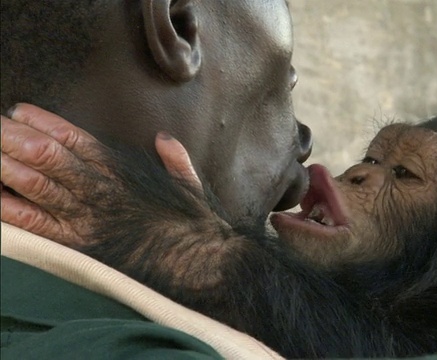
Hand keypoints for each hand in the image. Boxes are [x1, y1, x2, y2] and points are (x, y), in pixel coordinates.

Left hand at [1, 103, 201, 246]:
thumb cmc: (194, 227)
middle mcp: (99, 190)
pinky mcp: (78, 246)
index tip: (18, 110)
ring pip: (33, 184)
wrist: (199, 263)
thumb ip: (175, 158)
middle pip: (46, 155)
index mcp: (122, 172)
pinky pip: (34, 225)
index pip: (75, 139)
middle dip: (12, 137)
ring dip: (3, 165)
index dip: (43, 123)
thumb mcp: (189, 185)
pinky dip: (8, 210)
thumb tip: (163, 137)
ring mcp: (85, 218)